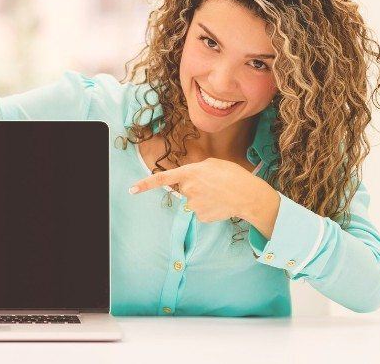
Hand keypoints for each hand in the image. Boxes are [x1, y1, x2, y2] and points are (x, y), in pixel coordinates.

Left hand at [129, 157, 277, 222]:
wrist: (248, 195)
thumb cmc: (232, 175)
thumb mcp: (212, 164)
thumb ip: (196, 170)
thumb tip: (189, 179)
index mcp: (190, 172)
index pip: (163, 178)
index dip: (145, 184)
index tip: (132, 190)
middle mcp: (188, 189)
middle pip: (183, 189)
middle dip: (194, 187)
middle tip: (212, 185)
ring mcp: (194, 205)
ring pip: (192, 201)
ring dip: (202, 198)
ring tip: (218, 194)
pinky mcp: (201, 217)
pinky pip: (200, 211)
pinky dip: (208, 208)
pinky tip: (219, 204)